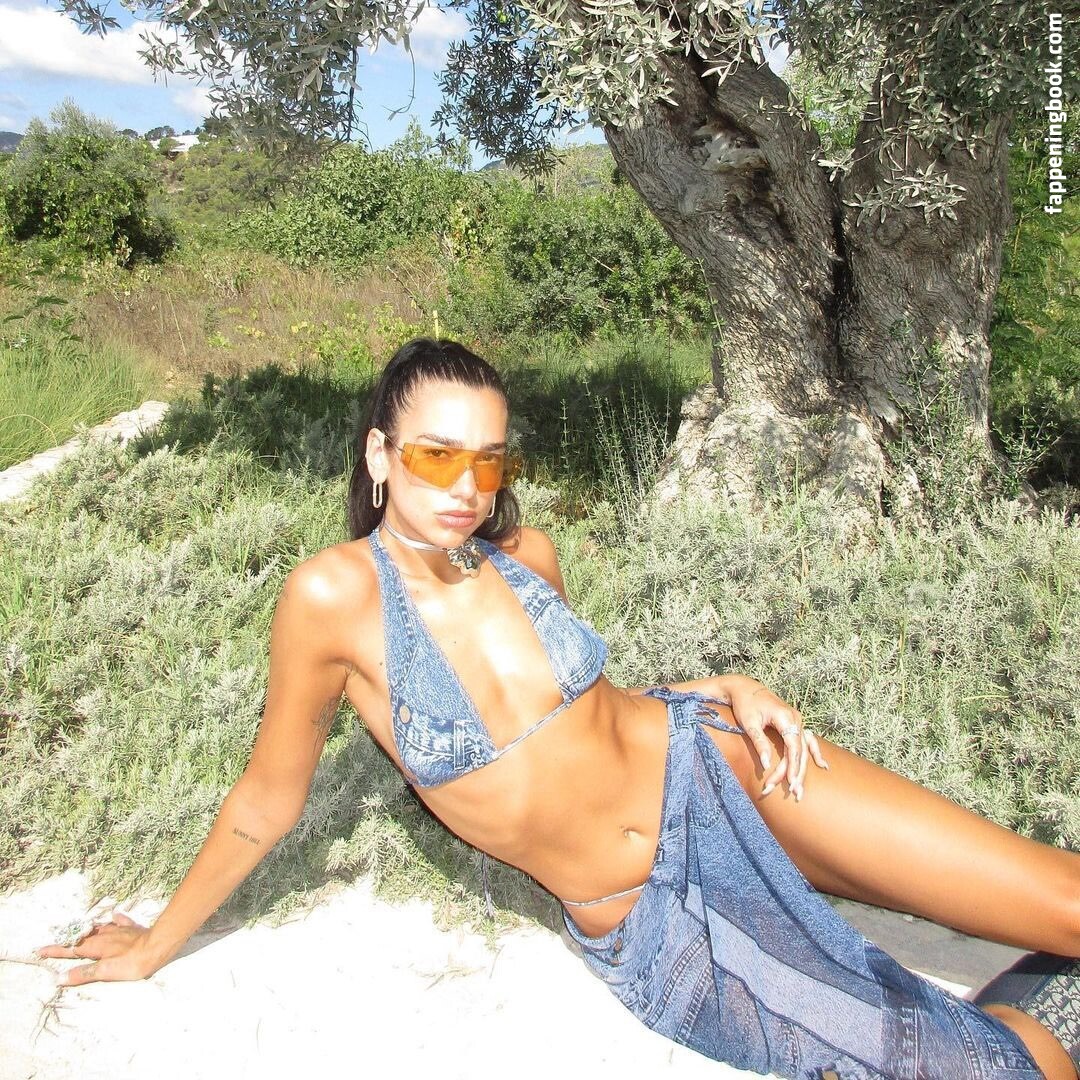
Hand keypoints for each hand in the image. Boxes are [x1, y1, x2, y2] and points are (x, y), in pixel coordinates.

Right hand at [35, 912, 160, 986]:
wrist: (158, 945)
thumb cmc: (132, 962)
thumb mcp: (106, 972)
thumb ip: (83, 974)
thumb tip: (60, 978)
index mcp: (97, 947)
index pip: (72, 950)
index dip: (56, 950)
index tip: (41, 950)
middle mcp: (105, 935)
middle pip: (83, 937)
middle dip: (68, 939)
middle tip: (57, 938)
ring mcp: (120, 930)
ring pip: (99, 928)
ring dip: (88, 929)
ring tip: (80, 929)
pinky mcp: (133, 929)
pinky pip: (121, 921)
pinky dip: (115, 920)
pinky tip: (114, 916)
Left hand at [722, 676, 827, 800]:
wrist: (745, 687)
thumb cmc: (745, 704)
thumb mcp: (749, 723)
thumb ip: (760, 743)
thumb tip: (767, 765)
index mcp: (786, 717)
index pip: (793, 747)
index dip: (792, 766)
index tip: (790, 783)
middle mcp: (796, 719)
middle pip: (800, 751)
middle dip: (796, 773)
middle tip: (795, 794)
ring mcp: (797, 721)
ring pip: (804, 749)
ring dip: (802, 769)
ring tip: (800, 790)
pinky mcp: (794, 723)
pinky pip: (808, 741)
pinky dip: (815, 753)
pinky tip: (823, 766)